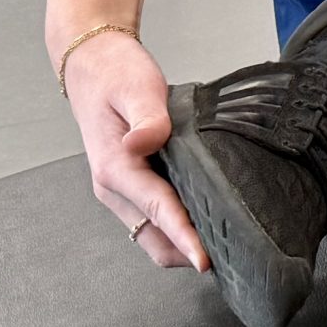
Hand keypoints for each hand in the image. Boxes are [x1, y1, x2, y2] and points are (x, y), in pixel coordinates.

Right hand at [59, 29, 207, 272]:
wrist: (93, 65)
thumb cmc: (115, 74)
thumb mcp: (136, 87)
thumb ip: (148, 116)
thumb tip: (147, 142)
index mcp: (115, 168)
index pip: (156, 211)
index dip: (183, 237)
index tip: (205, 261)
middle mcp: (113, 188)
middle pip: (153, 238)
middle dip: (187, 252)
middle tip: (233, 255)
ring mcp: (120, 191)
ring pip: (151, 235)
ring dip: (181, 244)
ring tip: (225, 245)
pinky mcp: (129, 186)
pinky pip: (152, 220)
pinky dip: (175, 229)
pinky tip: (205, 220)